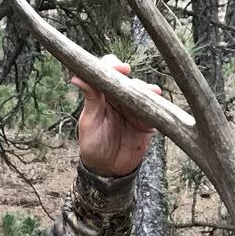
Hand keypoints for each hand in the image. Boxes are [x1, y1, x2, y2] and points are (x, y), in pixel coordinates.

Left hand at [73, 56, 156, 178]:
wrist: (108, 169)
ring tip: (150, 93)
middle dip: (132, 78)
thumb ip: (90, 99)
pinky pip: (155, 110)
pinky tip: (157, 103)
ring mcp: (135, 107)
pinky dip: (157, 105)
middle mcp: (120, 97)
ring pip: (144, 92)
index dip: (113, 66)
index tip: (119, 68)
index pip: (108, 71)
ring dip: (147, 90)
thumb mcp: (89, 122)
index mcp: (103, 93)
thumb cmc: (93, 144)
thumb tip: (76, 77)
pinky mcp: (147, 121)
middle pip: (129, 78)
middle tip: (135, 81)